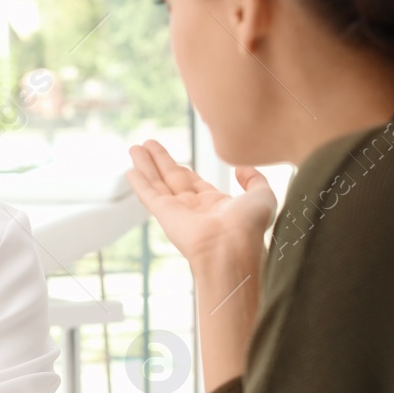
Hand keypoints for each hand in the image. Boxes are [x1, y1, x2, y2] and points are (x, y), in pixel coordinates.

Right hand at [127, 141, 277, 390]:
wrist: (232, 248)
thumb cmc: (250, 227)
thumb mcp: (263, 196)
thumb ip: (255, 179)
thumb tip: (241, 169)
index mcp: (215, 205)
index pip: (194, 183)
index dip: (183, 169)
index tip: (175, 159)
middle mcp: (193, 208)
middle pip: (172, 178)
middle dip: (160, 161)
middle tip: (148, 144)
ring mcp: (177, 211)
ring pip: (157, 182)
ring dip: (146, 164)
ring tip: (135, 147)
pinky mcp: (164, 213)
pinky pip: (148, 195)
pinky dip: (139, 182)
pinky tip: (130, 170)